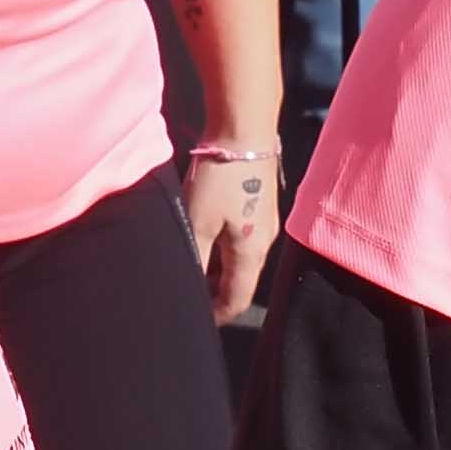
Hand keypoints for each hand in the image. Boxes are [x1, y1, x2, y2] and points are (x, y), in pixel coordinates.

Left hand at [181, 145, 277, 318]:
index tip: (194, 321)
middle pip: (240, 280)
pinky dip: (222, 247)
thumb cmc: (219, 178)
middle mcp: (264, 242)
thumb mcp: (197, 222)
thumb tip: (187, 286)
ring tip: (189, 265)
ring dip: (216, 268)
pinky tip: (202, 237)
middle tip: (185, 292)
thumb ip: (194, 258)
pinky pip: (240, 238)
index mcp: (251, 253)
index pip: (237, 299)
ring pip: (239, 258)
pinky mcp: (258, 203)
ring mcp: (264, 221)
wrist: (243, 128)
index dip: (217, 316)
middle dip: (214, 292)